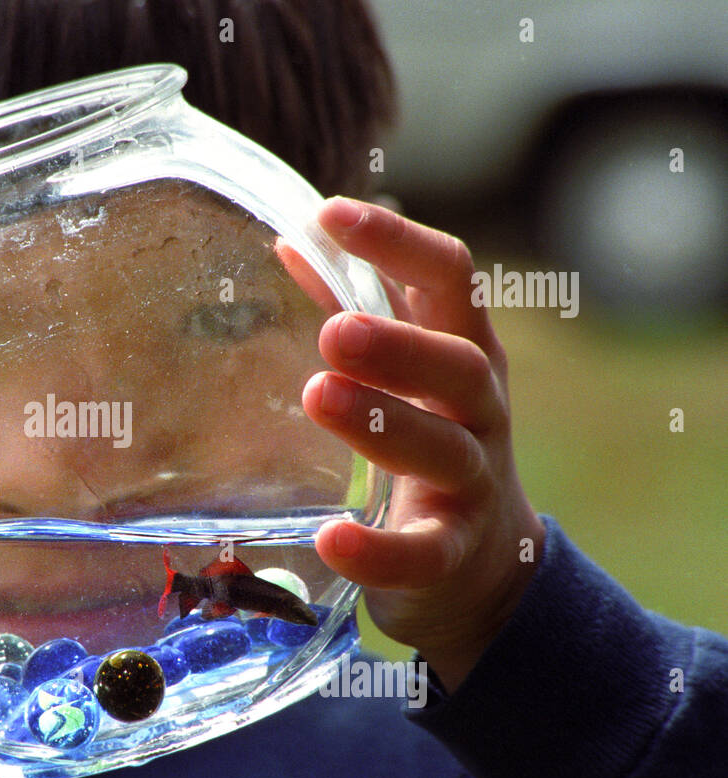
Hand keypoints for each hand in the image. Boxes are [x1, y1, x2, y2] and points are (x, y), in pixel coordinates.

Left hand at [292, 197, 544, 691]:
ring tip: (318, 395)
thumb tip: (294, 241)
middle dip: (400, 345)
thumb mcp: (407, 371)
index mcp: (464, 350)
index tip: (331, 213)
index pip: (449, 279)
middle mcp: (481, 410)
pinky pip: (423, 553)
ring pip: (446, 450)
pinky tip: (330, 537)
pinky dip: (379, 549)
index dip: (398, 243)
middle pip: (461, 366)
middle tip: (334, 331)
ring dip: (384, 423)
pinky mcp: (451, 553)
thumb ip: (356, 306)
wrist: (482, 564)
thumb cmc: (431, 440)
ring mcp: (473, 483)